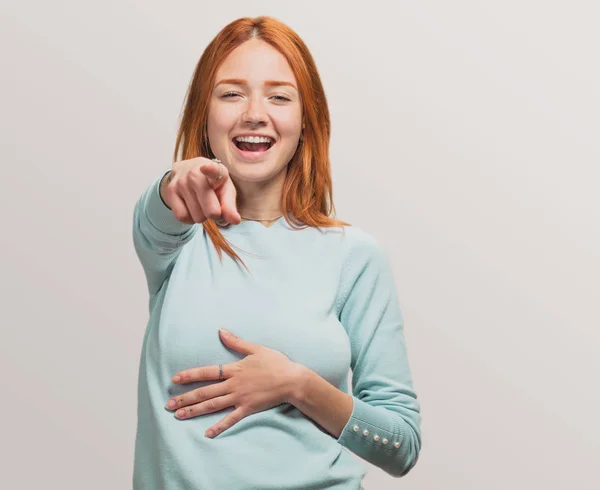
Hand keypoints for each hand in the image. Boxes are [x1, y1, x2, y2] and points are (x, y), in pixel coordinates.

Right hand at [161, 156, 240, 225]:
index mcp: (216, 170)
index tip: (206, 168)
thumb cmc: (213, 184)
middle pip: (211, 212)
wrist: (188, 171)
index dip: (210, 170)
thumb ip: (230, 206)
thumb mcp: (226, 191)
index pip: (212, 169)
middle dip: (215, 215)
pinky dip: (189, 219)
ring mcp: (181, 181)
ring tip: (202, 204)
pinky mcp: (171, 190)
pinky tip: (191, 208)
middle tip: (214, 206)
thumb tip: (235, 221)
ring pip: (197, 217)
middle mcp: (195, 173)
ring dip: (202, 217)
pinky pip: (182, 217)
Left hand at [165, 328, 303, 437]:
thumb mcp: (256, 349)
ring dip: (195, 411)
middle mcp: (233, 384)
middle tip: (168, 404)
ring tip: (179, 416)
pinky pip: (230, 419)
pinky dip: (219, 427)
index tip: (175, 379)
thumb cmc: (276, 362)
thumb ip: (236, 342)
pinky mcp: (248, 409)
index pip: (207, 372)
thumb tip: (221, 331)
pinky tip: (207, 433)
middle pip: (205, 392)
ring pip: (213, 405)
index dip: (190, 375)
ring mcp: (240, 398)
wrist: (292, 380)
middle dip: (185, 398)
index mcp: (234, 369)